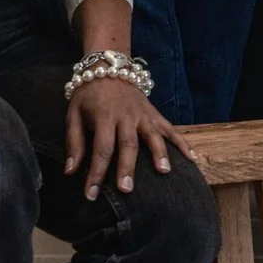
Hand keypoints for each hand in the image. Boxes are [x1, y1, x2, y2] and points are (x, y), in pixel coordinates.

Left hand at [64, 76, 196, 200]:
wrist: (109, 67)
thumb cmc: (88, 96)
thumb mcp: (73, 115)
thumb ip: (74, 143)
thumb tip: (70, 172)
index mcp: (104, 117)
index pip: (101, 149)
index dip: (95, 173)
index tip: (90, 195)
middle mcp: (126, 117)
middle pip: (128, 145)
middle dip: (127, 168)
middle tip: (126, 189)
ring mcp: (144, 115)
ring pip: (153, 136)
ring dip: (159, 154)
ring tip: (164, 172)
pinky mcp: (155, 115)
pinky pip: (171, 129)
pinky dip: (183, 143)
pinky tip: (192, 158)